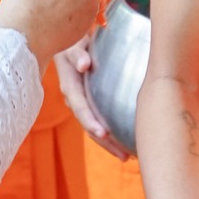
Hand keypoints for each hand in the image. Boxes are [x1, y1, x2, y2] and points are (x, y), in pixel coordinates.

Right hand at [57, 37, 126, 157]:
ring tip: (128, 157)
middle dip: (106, 142)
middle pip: (89, 125)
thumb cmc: (74, 42)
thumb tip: (85, 65)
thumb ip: (77, 54)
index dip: (90, 121)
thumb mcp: (73, 44)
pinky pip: (100, 122)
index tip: (103, 133)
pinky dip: (112, 135)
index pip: (80, 107)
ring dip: (110, 144)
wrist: (71, 43)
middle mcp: (75, 99)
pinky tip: (127, 144)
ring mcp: (83, 104)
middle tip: (124, 155)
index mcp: (70, 85)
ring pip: (95, 129)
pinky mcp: (91, 105)